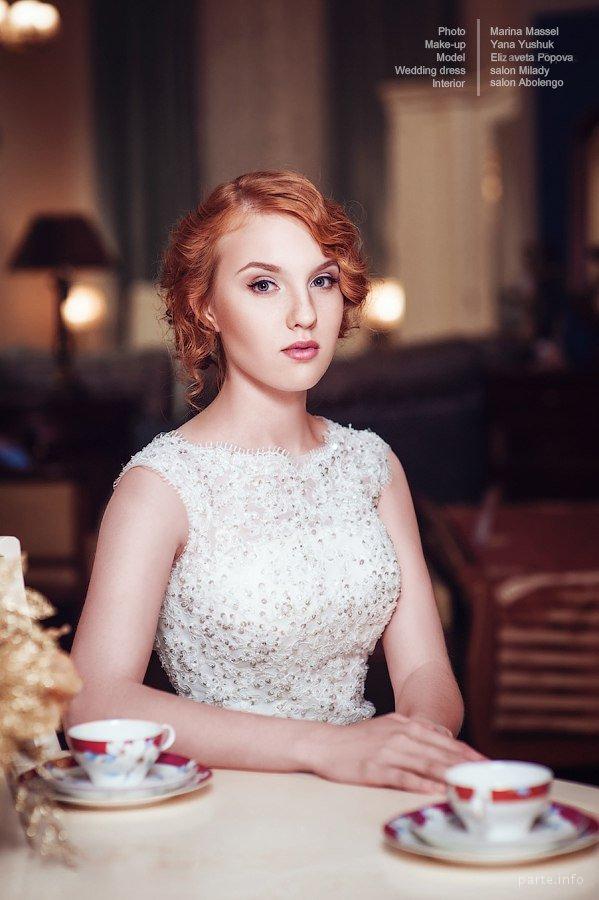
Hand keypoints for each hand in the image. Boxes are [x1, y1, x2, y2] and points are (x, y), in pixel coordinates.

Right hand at [313, 711, 486, 793]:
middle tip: (488, 777)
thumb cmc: (359, 739)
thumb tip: (441, 736)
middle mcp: (401, 736)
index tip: (487, 764)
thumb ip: (415, 729)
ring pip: (426, 765)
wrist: (325, 744)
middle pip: (440, 753)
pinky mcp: (375, 769)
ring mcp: (388, 753)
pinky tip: (436, 791)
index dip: (467, 753)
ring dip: (450, 775)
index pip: (444, 741)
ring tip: (470, 784)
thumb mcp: (390, 725)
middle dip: (467, 765)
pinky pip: (403, 778)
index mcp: (406, 725)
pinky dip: (422, 785)